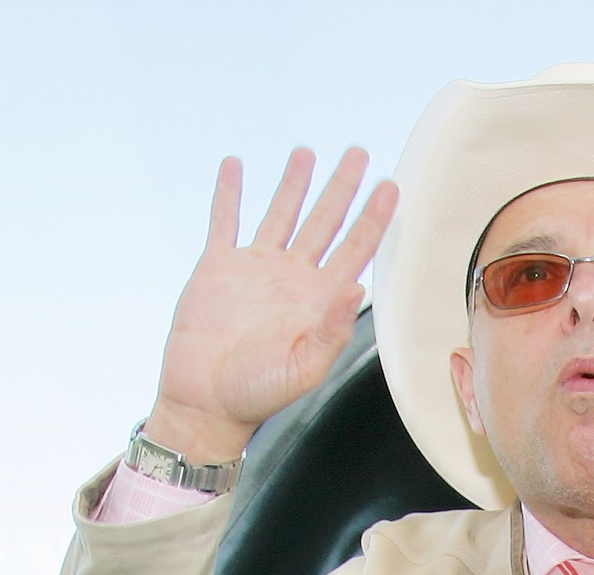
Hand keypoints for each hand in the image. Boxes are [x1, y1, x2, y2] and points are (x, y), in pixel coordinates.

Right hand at [145, 148, 398, 463]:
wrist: (204, 402)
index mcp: (318, 301)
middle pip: (324, 222)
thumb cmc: (256, 396)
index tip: (390, 187)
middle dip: (342, 187)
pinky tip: (234, 165)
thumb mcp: (303, 369)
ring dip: (293, 183)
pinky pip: (224, 220)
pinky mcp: (217, 267)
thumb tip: (358, 288)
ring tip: (305, 152)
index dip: (373, 219)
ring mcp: (254, 269)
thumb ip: (332, 330)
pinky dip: (228, 193)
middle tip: (357, 153)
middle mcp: (291, 278)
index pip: (354, 250)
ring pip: (280, 213)